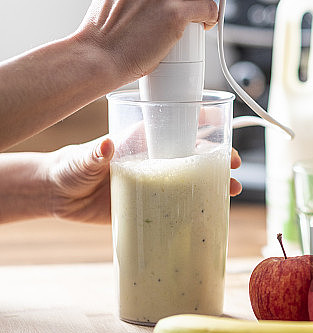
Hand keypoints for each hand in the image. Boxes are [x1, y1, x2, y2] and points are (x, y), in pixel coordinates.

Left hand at [48, 138, 241, 223]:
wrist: (59, 197)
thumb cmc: (69, 167)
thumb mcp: (81, 159)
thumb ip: (94, 154)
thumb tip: (105, 145)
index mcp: (140, 139)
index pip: (175, 125)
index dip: (200, 122)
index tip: (220, 123)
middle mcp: (152, 158)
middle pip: (192, 152)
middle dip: (217, 155)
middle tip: (234, 163)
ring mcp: (153, 180)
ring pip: (191, 177)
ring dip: (213, 181)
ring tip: (233, 189)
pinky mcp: (150, 202)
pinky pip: (179, 202)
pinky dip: (197, 204)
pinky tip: (213, 209)